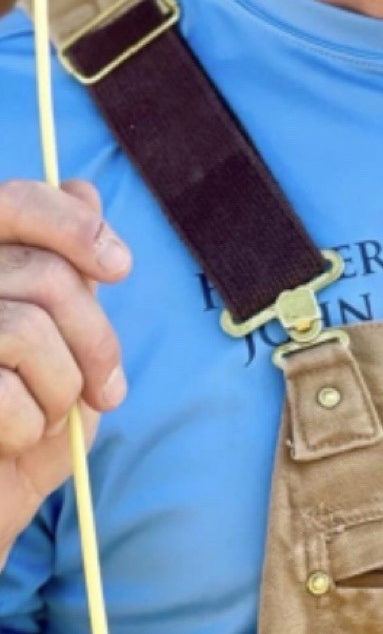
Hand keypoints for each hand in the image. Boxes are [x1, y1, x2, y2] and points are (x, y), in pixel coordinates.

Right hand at [0, 180, 129, 556]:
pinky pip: (4, 394)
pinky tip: (13, 443)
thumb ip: (63, 277)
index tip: (120, 267)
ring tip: (52, 419)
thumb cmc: (13, 432)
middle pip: (44, 277)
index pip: (9, 202)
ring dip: (63, 388)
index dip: (71, 224)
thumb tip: (82, 190)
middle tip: (109, 390)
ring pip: (28, 331)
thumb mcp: (54, 348)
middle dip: (97, 340)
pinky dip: (30, 429)